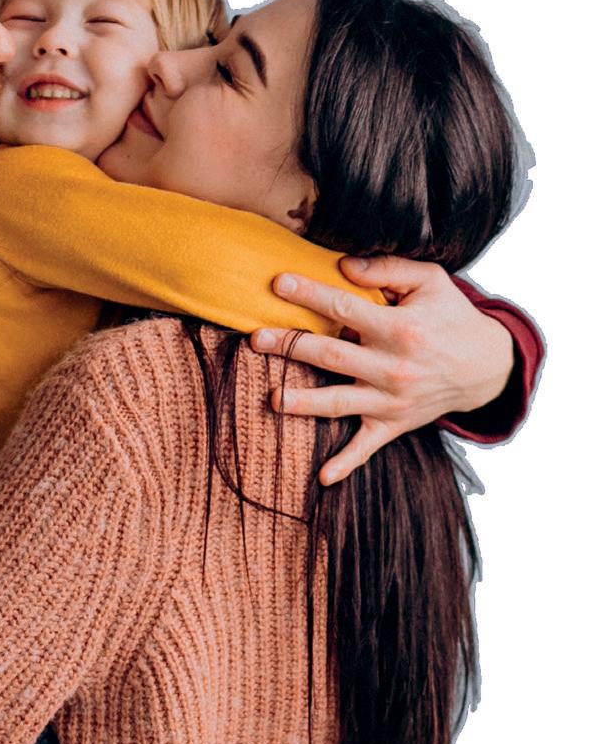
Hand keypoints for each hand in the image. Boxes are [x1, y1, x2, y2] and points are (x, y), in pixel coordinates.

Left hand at [249, 256, 514, 484]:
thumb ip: (387, 269)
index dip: (309, 294)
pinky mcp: (393, 424)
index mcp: (399, 328)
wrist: (488, 366)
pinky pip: (367, 447)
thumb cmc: (451, 317)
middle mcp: (393, 367)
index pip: (344, 307)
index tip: (277, 283)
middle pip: (331, 356)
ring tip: (272, 400)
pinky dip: (346, 464)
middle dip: (290, 346)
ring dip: (304, 404)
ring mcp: (391, 400)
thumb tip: (343, 265)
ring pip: (339, 403)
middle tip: (255, 339)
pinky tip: (322, 478)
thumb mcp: (431, 282)